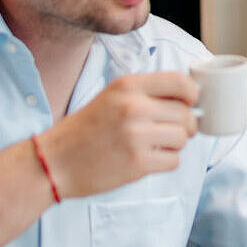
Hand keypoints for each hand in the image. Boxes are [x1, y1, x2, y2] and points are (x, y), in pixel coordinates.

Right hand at [38, 71, 197, 198]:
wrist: (54, 161)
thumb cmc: (85, 129)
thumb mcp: (112, 97)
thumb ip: (146, 93)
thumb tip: (190, 97)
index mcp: (127, 86)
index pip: (181, 82)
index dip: (192, 95)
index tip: (189, 104)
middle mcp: (133, 107)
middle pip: (186, 114)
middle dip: (184, 125)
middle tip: (168, 131)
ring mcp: (136, 136)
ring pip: (183, 138)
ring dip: (174, 145)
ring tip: (152, 146)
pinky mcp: (138, 163)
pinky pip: (173, 161)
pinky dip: (165, 162)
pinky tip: (145, 159)